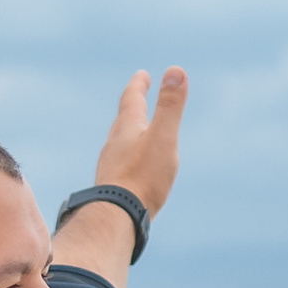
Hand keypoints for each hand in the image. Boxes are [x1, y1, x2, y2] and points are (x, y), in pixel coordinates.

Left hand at [88, 66, 186, 215]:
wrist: (116, 216)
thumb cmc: (143, 177)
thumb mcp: (163, 137)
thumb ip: (170, 107)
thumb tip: (176, 70)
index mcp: (127, 128)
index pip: (131, 99)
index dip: (138, 85)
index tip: (142, 75)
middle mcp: (115, 144)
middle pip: (123, 120)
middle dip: (131, 107)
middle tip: (136, 97)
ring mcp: (111, 165)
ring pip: (119, 142)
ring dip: (127, 133)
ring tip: (133, 132)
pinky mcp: (111, 185)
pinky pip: (119, 165)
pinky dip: (127, 158)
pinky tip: (130, 170)